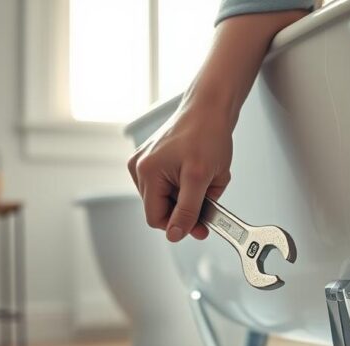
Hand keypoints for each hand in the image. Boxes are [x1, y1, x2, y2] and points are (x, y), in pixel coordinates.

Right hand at [127, 10, 305, 242]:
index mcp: (145, 172)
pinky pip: (170, 185)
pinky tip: (198, 171)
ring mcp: (145, 163)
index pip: (156, 218)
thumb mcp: (202, 179)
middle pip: (162, 208)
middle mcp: (139, 168)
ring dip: (189, 195)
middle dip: (188, 206)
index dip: (181, 225)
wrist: (210, 108)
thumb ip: (188, 210)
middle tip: (209, 198)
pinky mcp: (154, 159)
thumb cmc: (207, 134)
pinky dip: (187, 184)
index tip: (202, 225)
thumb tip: (175, 233)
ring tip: (204, 178)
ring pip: (168, 198)